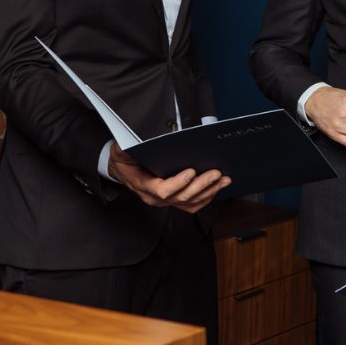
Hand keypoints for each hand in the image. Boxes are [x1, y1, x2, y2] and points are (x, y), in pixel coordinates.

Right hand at [108, 143, 229, 212]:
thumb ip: (128, 146)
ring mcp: (166, 200)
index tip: (190, 171)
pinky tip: (217, 187)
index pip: (162, 190)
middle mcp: (155, 197)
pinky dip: (206, 197)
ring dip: (209, 191)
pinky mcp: (174, 200)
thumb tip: (139, 140)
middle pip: (181, 197)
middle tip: (216, 173)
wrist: (121, 169)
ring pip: (190, 202)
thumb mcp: (121, 149)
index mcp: (143, 184)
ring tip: (224, 179)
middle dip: (201, 185)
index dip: (177, 183)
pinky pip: (192, 204)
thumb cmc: (124, 158)